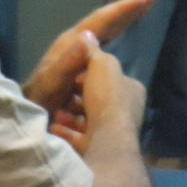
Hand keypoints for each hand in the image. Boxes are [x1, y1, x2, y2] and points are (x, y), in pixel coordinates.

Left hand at [22, 0, 155, 114]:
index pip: (102, 21)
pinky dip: (118, 28)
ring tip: (143, 6)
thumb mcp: (52, 84)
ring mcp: (78, 49)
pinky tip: (123, 28)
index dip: (123, 9)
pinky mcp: (81, 58)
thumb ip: (68, 62)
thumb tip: (89, 35)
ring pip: (107, 26)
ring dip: (125, 16)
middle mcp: (77, 41)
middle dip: (128, 7)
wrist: (30, 112)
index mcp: (73, 43)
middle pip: (107, 19)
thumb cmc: (40, 100)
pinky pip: (105, 38)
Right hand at [49, 38, 145, 155]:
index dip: (89, 75)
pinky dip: (67, 132)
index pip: (109, 78)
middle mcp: (127, 111)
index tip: (72, 75)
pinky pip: (80, 139)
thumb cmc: (107, 98)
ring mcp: (114, 134)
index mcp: (132, 90)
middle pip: (97, 100)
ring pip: (87, 120)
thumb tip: (89, 34)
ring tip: (56, 112)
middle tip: (61, 96)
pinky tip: (55, 128)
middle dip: (76, 97)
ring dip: (69, 115)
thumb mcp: (101, 65)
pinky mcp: (100, 152)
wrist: (106, 141)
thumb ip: (94, 52)